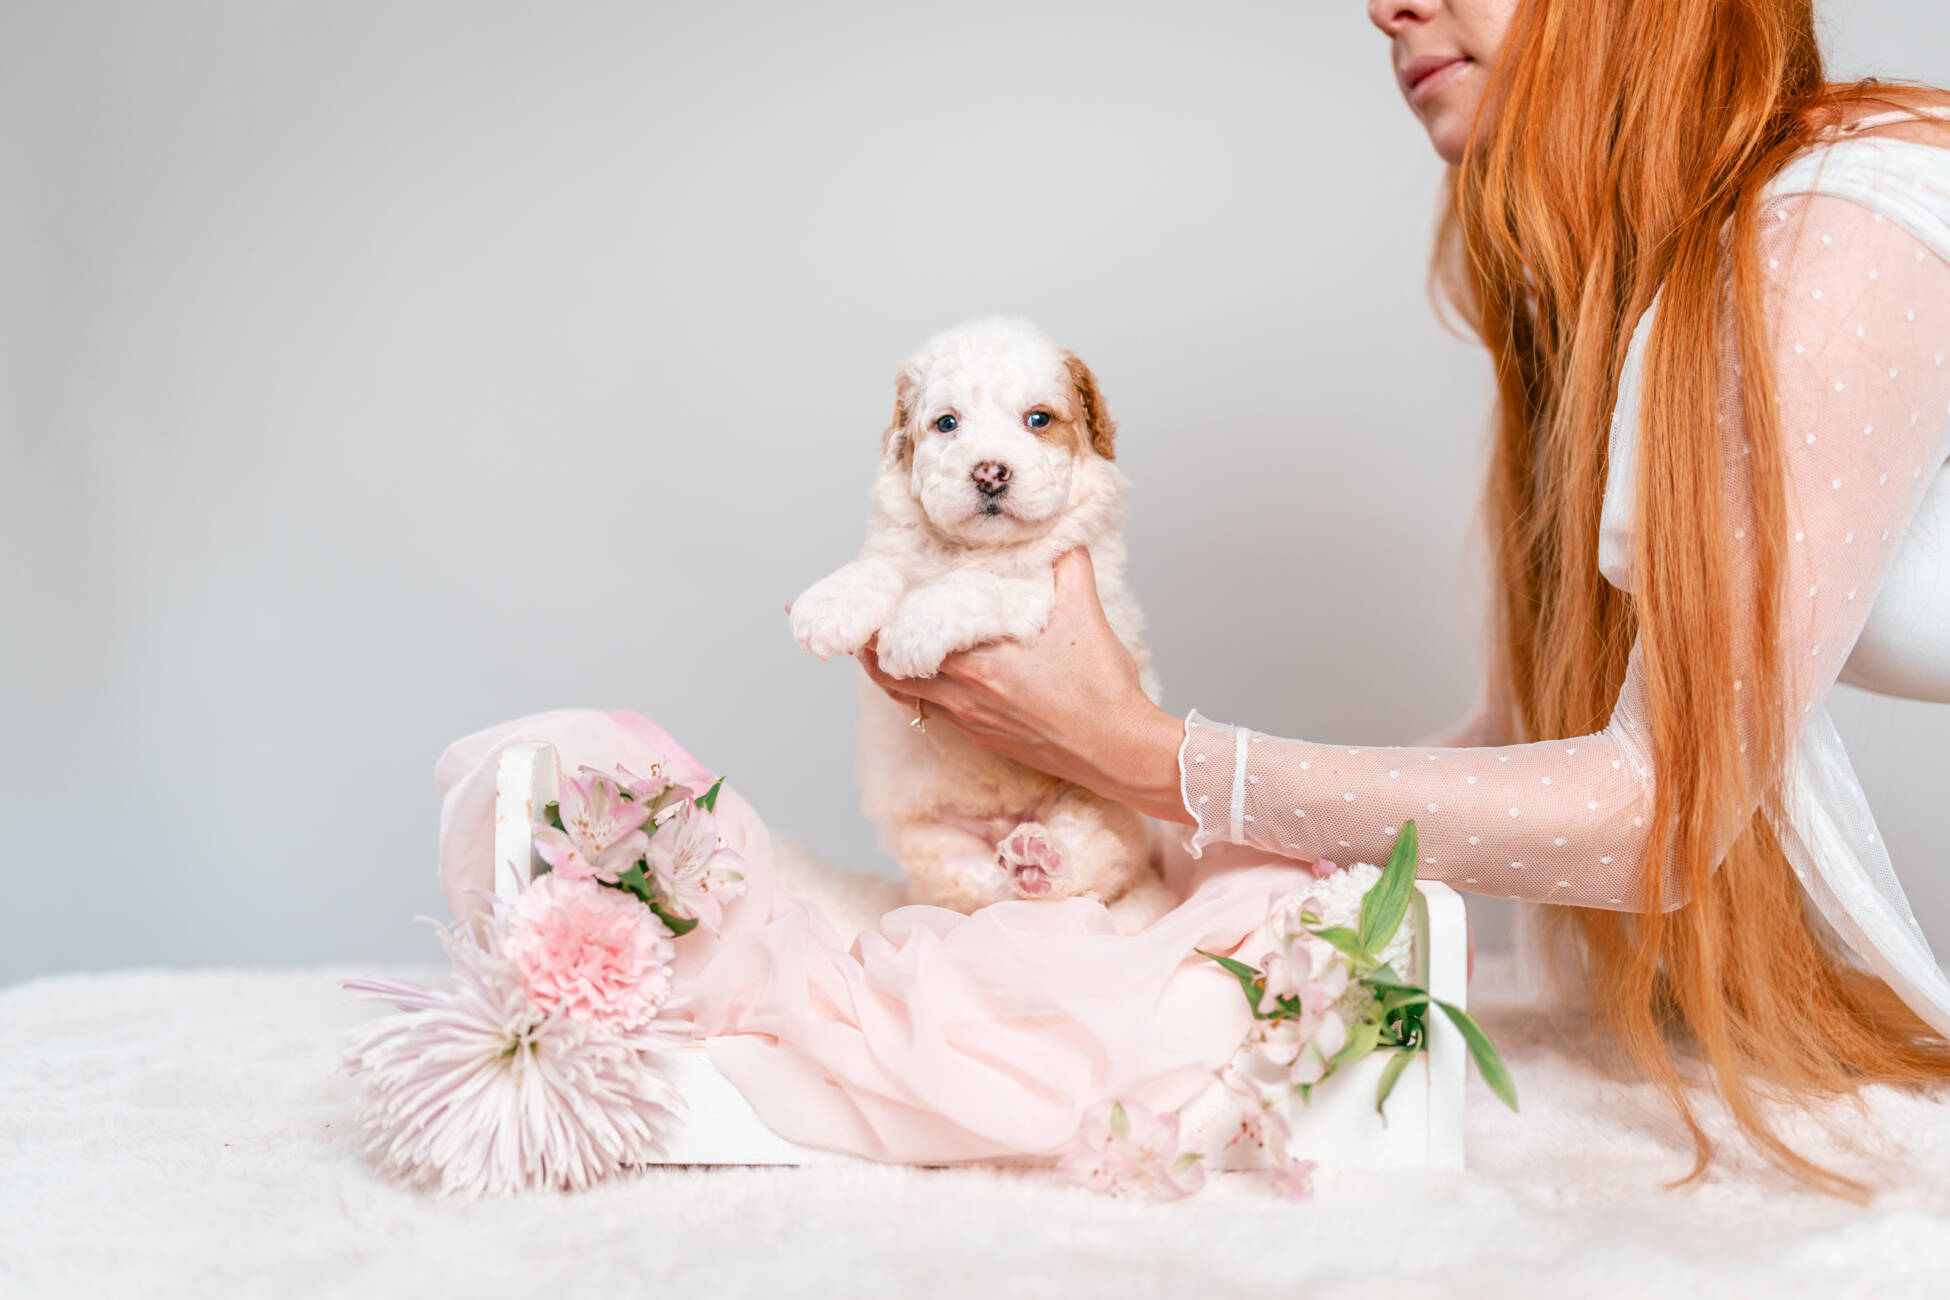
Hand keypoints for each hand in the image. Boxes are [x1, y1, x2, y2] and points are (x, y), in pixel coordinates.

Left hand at [856, 547, 1194, 824]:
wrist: (1118, 752)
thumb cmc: (1103, 691)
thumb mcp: (1087, 616)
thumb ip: (1070, 568)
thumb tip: (1063, 536)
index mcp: (983, 664)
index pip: (909, 641)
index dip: (881, 622)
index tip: (871, 600)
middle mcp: (966, 695)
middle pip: (891, 671)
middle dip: (872, 645)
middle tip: (862, 620)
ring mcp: (970, 720)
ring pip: (904, 695)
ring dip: (886, 671)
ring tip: (875, 647)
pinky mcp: (981, 737)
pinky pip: (931, 711)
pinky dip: (914, 691)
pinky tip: (918, 674)